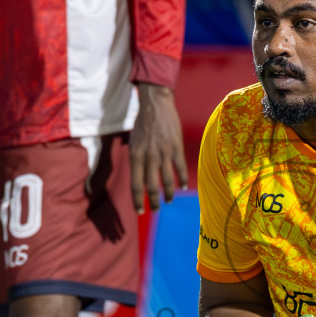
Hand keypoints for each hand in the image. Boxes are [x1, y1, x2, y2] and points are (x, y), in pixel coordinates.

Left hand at [130, 82, 187, 213]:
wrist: (156, 105)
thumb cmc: (143, 124)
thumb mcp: (133, 143)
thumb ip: (136, 160)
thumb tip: (141, 179)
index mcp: (135, 156)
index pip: (136, 185)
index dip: (137, 201)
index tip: (139, 211)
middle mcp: (149, 157)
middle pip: (151, 187)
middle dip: (153, 202)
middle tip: (154, 210)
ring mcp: (164, 153)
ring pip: (166, 181)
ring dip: (167, 195)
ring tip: (168, 201)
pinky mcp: (176, 147)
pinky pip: (180, 169)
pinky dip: (181, 180)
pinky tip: (182, 187)